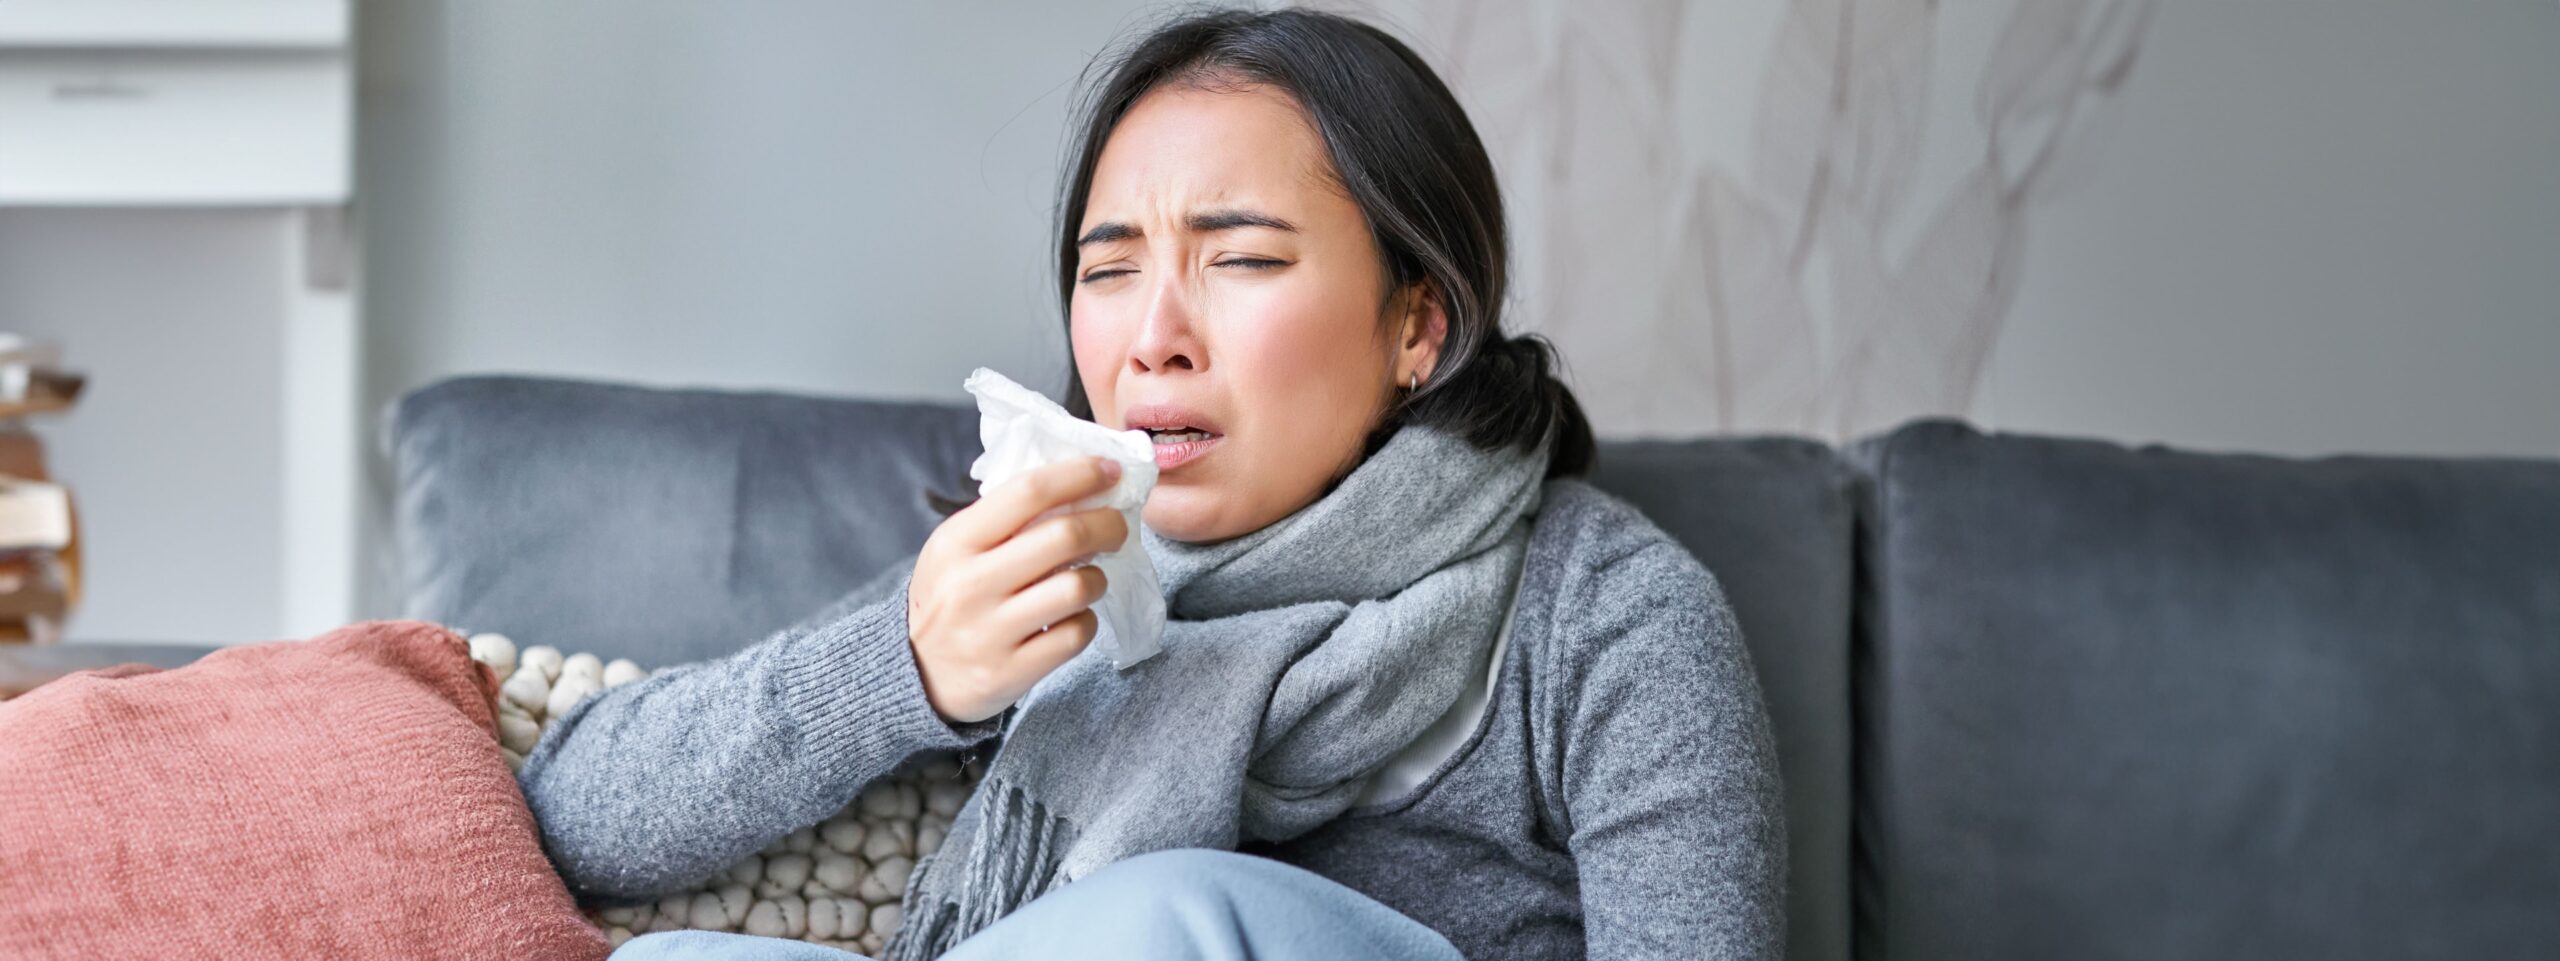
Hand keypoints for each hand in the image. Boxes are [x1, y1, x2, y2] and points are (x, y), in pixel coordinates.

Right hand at [907, 456, 1128, 722]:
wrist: (919, 675)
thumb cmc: (951, 597)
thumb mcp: (956, 549)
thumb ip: (1005, 518)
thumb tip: (1080, 483)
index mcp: (957, 541)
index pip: (1028, 491)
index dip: (1079, 474)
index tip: (1110, 470)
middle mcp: (971, 584)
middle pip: (1065, 536)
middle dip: (1108, 525)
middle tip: (1117, 528)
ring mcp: (991, 632)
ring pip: (1078, 587)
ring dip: (1098, 578)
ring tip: (1090, 579)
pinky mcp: (1011, 671)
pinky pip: (1076, 634)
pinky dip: (1086, 621)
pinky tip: (1074, 618)